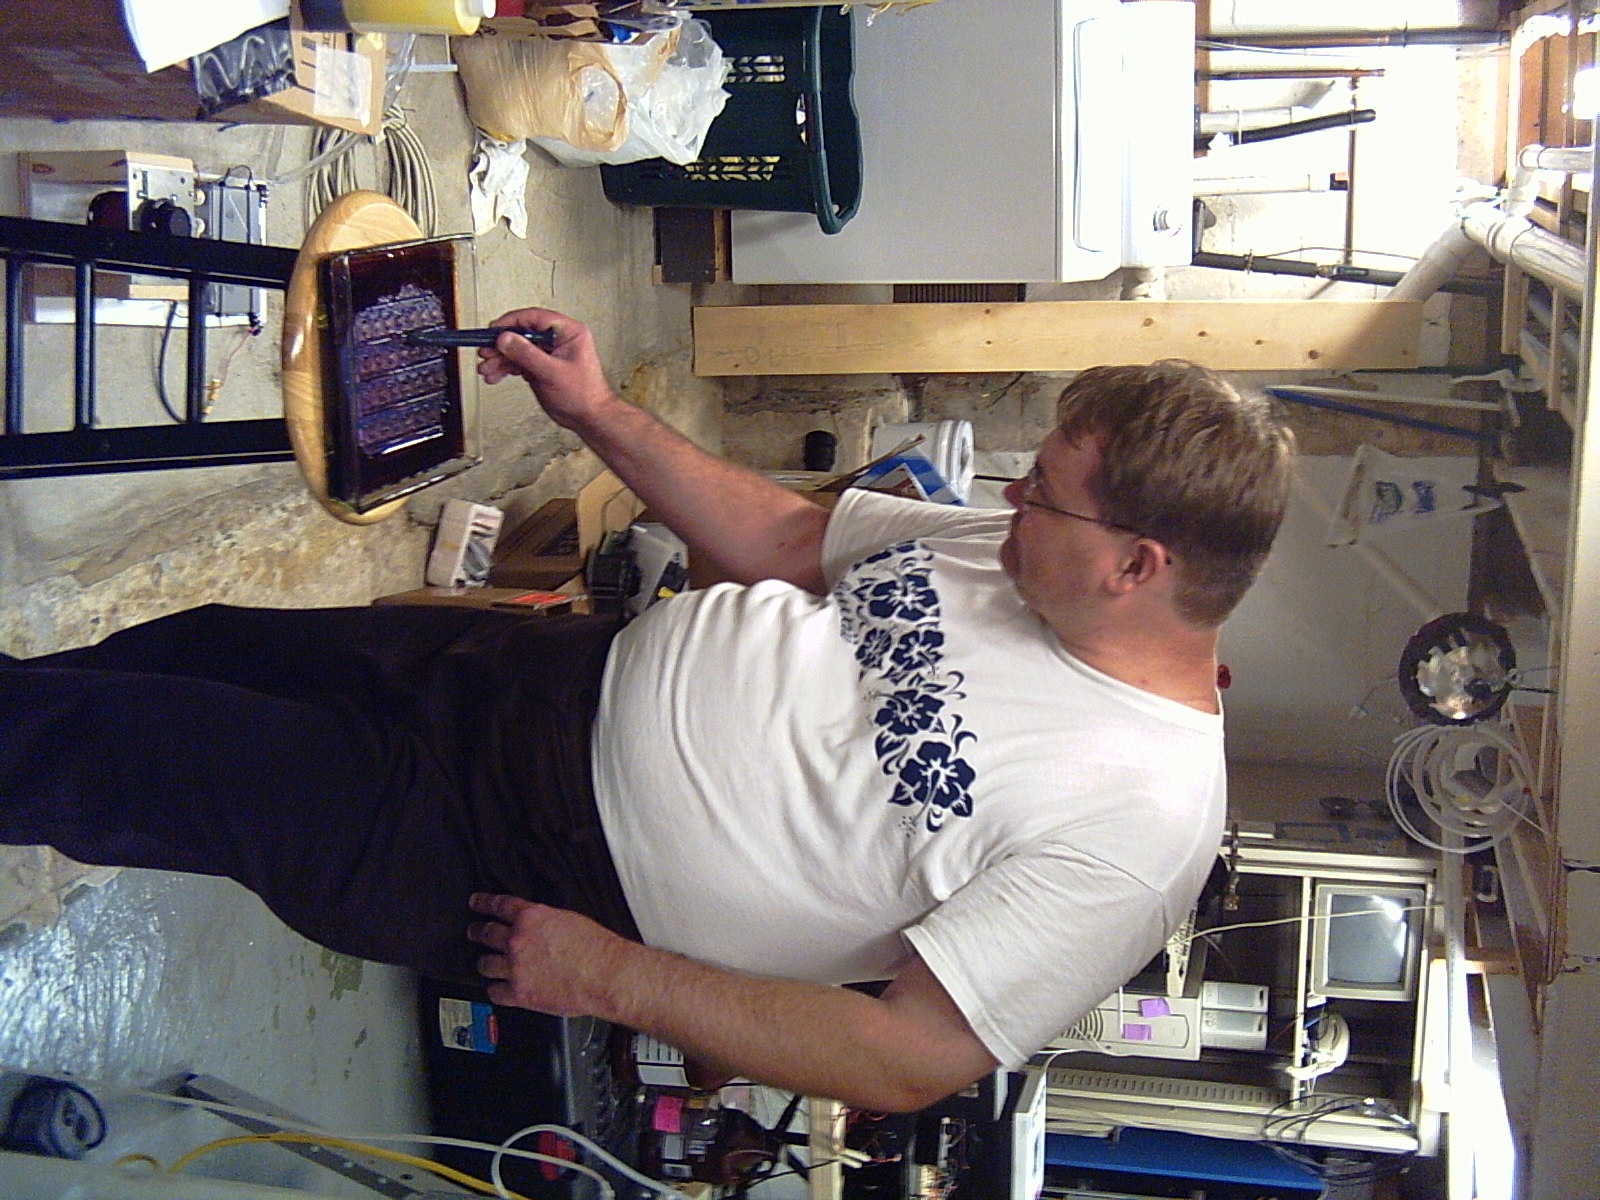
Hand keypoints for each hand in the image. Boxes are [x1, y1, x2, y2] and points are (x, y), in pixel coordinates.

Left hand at [466, 892, 621, 1014]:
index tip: (476, 903)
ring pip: (485, 963)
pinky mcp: (519, 993)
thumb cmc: (596, 948)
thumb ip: (545, 921)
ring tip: (485, 962)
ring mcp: (515, 968)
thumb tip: (536, 926)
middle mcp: (517, 941)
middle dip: (477, 931)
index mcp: (531, 917)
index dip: (483, 903)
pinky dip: (495, 989)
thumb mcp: (569, 919)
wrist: (604, 975)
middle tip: (474, 931)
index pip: (498, 905)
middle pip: (486, 933)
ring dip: (484, 962)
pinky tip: (498, 988)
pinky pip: (495, 992)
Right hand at [474, 307, 618, 432]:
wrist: (589, 417)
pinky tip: (495, 375)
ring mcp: (548, 353)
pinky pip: (519, 362)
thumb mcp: (553, 373)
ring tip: (487, 369)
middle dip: (501, 345)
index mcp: (568, 332)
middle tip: (486, 352)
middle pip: (522, 333)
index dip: (511, 322)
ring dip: (500, 359)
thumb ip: (527, 354)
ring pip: (517, 349)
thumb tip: (506, 338)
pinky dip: (506, 369)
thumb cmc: (584, 395)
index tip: (494, 330)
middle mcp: (557, 339)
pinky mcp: (541, 366)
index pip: (534, 318)